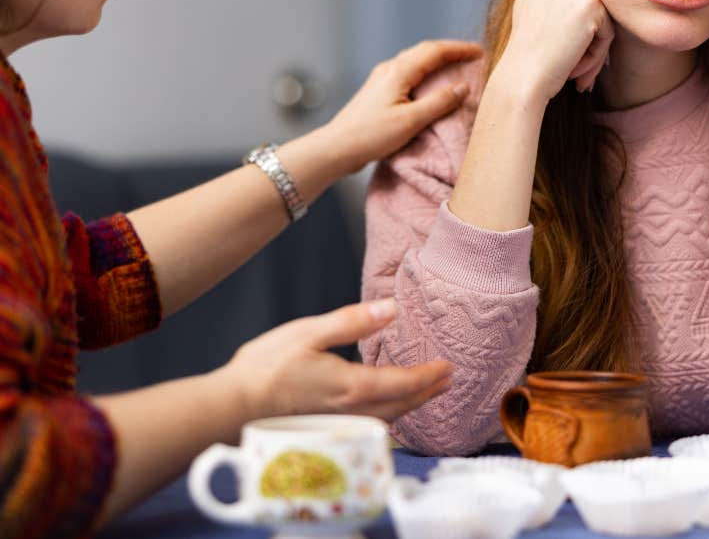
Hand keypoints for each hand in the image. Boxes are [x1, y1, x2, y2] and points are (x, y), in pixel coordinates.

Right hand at [221, 299, 452, 421]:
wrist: (232, 405)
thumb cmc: (268, 366)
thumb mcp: (310, 332)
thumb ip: (353, 321)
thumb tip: (392, 308)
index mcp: (352, 386)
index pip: (403, 383)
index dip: (429, 375)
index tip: (448, 366)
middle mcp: (351, 410)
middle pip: (402, 405)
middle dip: (428, 393)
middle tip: (447, 380)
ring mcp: (338, 423)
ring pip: (387, 418)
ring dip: (411, 406)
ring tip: (425, 393)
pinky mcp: (325, 428)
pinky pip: (370, 425)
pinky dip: (389, 415)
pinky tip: (385, 408)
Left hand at [325, 39, 481, 173]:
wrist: (337, 147)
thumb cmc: (371, 135)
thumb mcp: (411, 121)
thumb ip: (439, 102)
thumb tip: (463, 87)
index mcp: (399, 71)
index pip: (435, 51)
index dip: (459, 49)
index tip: (480, 52)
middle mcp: (390, 68)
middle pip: (425, 51)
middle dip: (450, 52)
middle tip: (473, 57)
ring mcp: (382, 78)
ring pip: (415, 61)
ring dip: (437, 61)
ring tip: (456, 68)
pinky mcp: (379, 90)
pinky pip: (408, 73)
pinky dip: (425, 73)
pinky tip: (430, 84)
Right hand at [497, 0, 613, 102]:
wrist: (523, 74)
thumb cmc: (526, 45)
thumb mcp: (530, 0)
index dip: (572, 12)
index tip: (555, 32)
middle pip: (591, 2)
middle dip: (583, 31)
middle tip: (561, 54)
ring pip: (601, 20)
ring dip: (589, 47)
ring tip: (568, 65)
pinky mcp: (591, 6)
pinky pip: (607, 33)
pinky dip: (595, 55)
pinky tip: (573, 67)